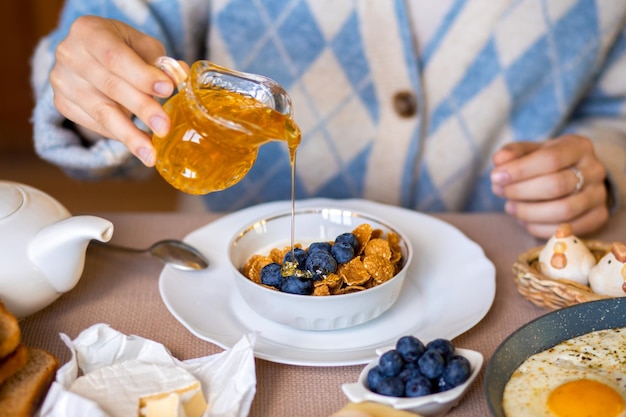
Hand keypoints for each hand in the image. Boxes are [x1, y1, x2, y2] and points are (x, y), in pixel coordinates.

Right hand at [50, 16, 177, 165]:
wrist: (93, 56)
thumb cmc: (124, 49)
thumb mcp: (143, 47)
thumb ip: (161, 63)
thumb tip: (181, 79)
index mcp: (88, 31)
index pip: (116, 56)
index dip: (142, 76)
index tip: (168, 91)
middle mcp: (69, 54)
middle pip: (110, 86)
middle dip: (141, 108)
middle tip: (165, 128)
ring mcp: (62, 82)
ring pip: (101, 112)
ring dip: (130, 135)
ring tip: (151, 153)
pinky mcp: (63, 105)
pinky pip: (96, 125)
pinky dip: (121, 136)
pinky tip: (140, 145)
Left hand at [490, 135, 608, 238]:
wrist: (576, 177)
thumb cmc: (546, 163)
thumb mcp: (530, 151)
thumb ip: (514, 153)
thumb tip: (499, 160)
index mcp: (578, 147)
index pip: (550, 159)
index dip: (519, 170)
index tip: (496, 177)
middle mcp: (595, 170)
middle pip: (556, 186)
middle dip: (520, 191)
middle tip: (499, 192)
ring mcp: (599, 195)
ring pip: (563, 211)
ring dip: (528, 212)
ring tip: (509, 207)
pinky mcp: (598, 217)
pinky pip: (567, 229)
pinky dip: (539, 227)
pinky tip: (523, 220)